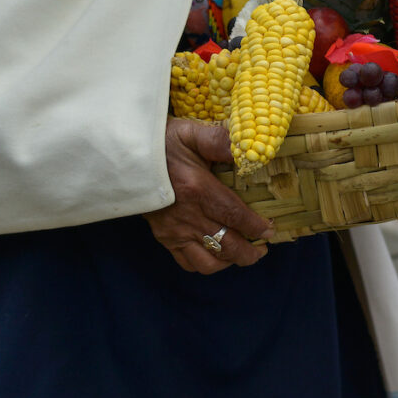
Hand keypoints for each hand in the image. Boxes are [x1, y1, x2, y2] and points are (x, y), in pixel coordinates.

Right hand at [144, 118, 273, 273]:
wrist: (126, 157)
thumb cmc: (162, 143)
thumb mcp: (191, 133)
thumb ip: (219, 140)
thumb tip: (249, 147)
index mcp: (197, 189)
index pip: (234, 215)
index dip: (256, 227)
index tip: (270, 229)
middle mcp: (187, 216)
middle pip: (227, 245)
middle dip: (251, 252)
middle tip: (264, 247)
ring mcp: (174, 231)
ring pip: (210, 262)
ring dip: (231, 261)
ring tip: (244, 253)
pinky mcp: (164, 238)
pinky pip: (188, 263)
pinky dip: (207, 265)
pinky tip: (218, 255)